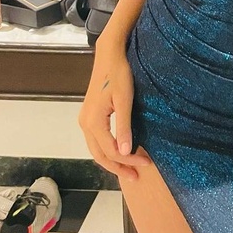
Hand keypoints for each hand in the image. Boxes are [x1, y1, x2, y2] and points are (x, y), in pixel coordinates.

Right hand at [78, 41, 151, 181]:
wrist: (109, 56)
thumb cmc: (119, 74)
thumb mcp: (125, 100)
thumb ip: (124, 126)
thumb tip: (125, 152)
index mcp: (93, 122)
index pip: (111, 151)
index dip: (129, 160)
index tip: (147, 163)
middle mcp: (85, 124)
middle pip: (100, 155)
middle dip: (119, 167)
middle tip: (136, 176)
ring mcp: (85, 120)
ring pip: (97, 149)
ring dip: (113, 161)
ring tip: (130, 169)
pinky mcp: (89, 116)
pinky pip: (97, 140)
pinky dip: (108, 150)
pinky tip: (120, 151)